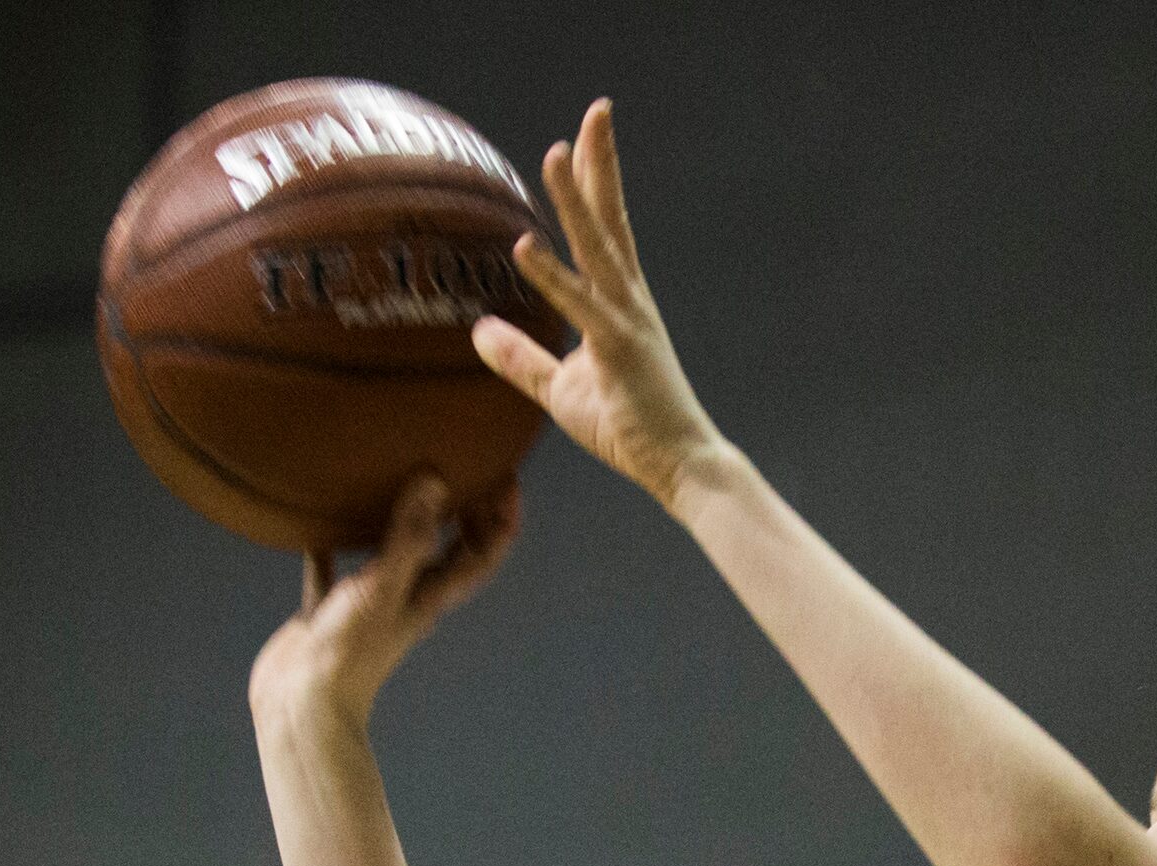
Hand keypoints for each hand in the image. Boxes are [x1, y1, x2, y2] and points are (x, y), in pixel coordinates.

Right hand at [247, 471, 518, 732]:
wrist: (302, 706)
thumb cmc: (348, 653)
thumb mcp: (382, 586)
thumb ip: (409, 536)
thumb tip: (435, 482)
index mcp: (432, 597)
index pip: (483, 554)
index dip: (503, 517)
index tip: (507, 476)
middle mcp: (407, 598)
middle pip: (447, 552)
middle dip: (464, 514)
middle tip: (463, 469)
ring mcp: (369, 604)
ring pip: (394, 556)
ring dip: (401, 522)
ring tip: (396, 480)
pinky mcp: (331, 610)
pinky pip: (334, 569)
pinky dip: (332, 543)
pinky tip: (317, 517)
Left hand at [472, 97, 727, 510]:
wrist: (679, 464)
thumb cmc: (628, 429)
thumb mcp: (561, 389)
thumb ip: (521, 358)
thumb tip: (477, 331)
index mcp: (620, 303)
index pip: (604, 231)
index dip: (591, 183)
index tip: (580, 137)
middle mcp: (629, 300)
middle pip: (611, 219)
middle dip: (601, 163)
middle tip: (597, 110)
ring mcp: (627, 320)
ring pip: (598, 247)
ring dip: (576, 198)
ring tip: (555, 150)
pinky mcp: (620, 349)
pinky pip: (579, 305)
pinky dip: (550, 274)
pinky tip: (525, 243)